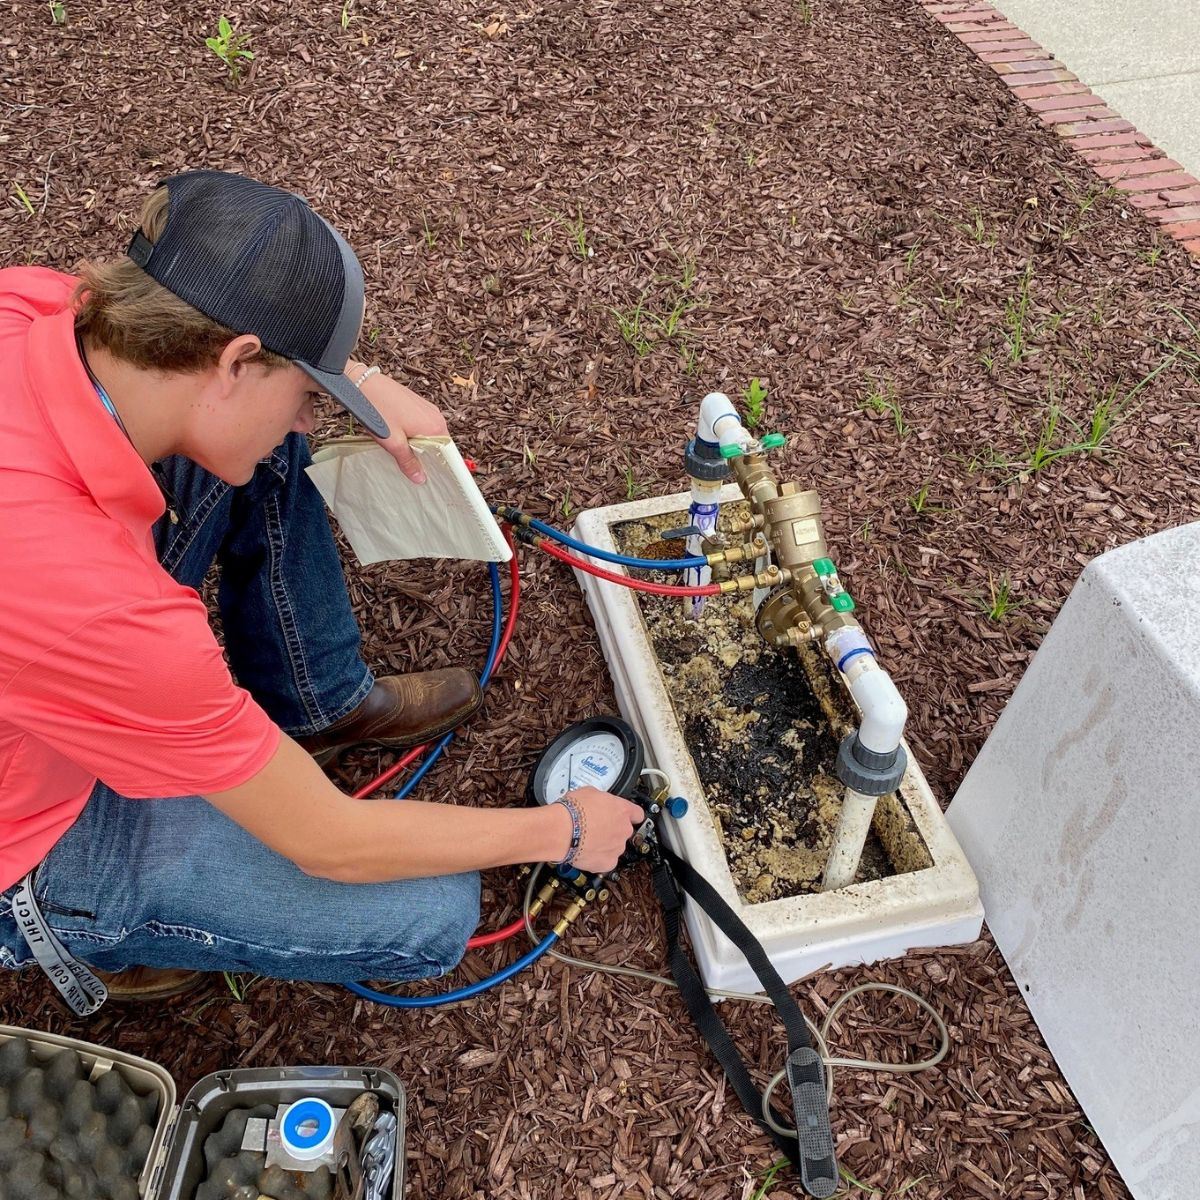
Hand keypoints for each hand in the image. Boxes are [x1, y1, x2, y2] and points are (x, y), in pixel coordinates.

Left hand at [345, 361, 446, 483]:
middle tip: (412, 465)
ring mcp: (427, 408)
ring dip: (419, 444)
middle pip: (439, 445)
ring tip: (402, 448)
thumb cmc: (379, 410)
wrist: (364, 384)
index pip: (449, 453)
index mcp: (435, 427)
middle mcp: (436, 416)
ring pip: (429, 435)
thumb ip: (408, 462)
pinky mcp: (418, 404)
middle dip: (428, 456)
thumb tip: (420, 478)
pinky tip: (399, 436)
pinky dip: (415, 433)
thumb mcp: (393, 443)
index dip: (442, 466)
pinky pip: (423, 425)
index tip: (436, 477)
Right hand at [557, 786, 644, 873]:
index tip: (627, 817)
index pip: (637, 813)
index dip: (631, 815)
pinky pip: (607, 861)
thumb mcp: (589, 793)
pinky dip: (598, 858)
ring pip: (615, 846)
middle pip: (624, 830)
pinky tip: (587, 851)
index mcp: (622, 810)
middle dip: (612, 830)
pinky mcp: (608, 862)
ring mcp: (617, 847)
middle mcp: (624, 829)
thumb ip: (601, 799)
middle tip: (596, 827)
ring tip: (587, 840)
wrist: (562, 831)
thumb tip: (597, 801)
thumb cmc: (572, 811)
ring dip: (605, 844)